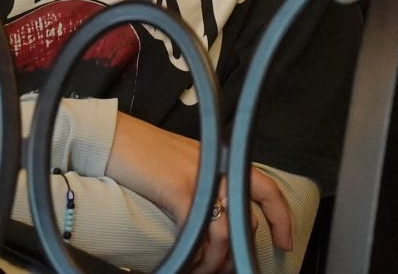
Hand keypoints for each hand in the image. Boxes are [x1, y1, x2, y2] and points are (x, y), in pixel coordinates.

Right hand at [105, 114, 292, 272]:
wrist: (113, 136)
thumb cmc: (142, 151)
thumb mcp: (184, 162)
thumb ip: (205, 183)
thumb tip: (216, 219)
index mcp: (221, 158)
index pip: (266, 187)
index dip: (281, 218)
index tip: (285, 243)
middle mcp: (217, 167)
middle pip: (245, 218)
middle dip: (238, 253)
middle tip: (226, 269)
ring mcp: (200, 178)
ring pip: (223, 234)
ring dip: (212, 263)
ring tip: (200, 271)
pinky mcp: (179, 190)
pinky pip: (196, 234)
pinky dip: (193, 256)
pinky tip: (186, 264)